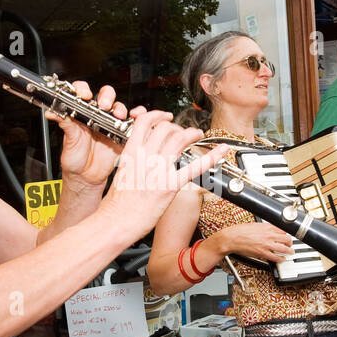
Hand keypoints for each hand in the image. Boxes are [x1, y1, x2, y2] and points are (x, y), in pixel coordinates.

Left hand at [53, 81, 128, 190]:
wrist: (85, 178)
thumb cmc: (75, 159)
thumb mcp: (69, 141)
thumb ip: (64, 123)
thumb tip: (52, 111)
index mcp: (82, 114)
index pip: (83, 92)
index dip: (84, 89)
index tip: (84, 95)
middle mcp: (97, 116)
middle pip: (105, 95)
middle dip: (106, 96)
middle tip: (104, 105)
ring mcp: (111, 124)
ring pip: (119, 107)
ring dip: (120, 108)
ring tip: (118, 115)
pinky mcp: (122, 135)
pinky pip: (133, 122)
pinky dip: (138, 116)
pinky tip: (136, 116)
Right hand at [100, 111, 228, 239]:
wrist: (116, 221)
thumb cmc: (117, 203)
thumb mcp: (121, 172)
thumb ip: (133, 160)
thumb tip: (143, 153)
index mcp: (131, 152)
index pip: (145, 122)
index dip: (158, 115)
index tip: (165, 116)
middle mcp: (145, 157)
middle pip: (165, 128)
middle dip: (178, 127)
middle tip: (184, 132)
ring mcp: (158, 170)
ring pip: (180, 140)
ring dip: (192, 134)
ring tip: (198, 135)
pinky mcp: (170, 185)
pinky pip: (195, 167)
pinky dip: (211, 157)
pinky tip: (220, 151)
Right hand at [216, 222, 293, 263]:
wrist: (232, 238)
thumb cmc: (240, 231)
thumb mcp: (255, 225)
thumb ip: (264, 227)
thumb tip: (270, 229)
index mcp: (267, 227)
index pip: (283, 229)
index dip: (287, 233)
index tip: (287, 235)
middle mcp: (268, 235)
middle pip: (286, 238)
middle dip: (290, 242)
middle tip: (290, 244)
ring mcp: (266, 244)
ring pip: (284, 248)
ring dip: (289, 251)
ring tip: (290, 252)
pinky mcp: (262, 253)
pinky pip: (276, 257)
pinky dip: (281, 259)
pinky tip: (282, 259)